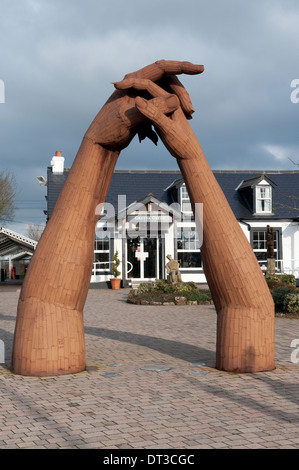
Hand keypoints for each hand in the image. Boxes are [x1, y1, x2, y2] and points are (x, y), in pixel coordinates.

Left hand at [85, 60, 203, 150]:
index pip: (162, 67)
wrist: (100, 143)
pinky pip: (163, 102)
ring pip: (167, 92)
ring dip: (179, 103)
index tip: (200, 69)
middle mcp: (137, 83)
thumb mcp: (130, 120)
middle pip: (168, 80)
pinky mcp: (143, 105)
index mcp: (132, 80)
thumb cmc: (109, 130)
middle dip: (182, 93)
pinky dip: (173, 110)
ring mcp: (141, 94)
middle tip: (191, 111)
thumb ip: (152, 110)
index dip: (183, 66)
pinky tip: (182, 121)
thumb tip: (173, 101)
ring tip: (188, 119)